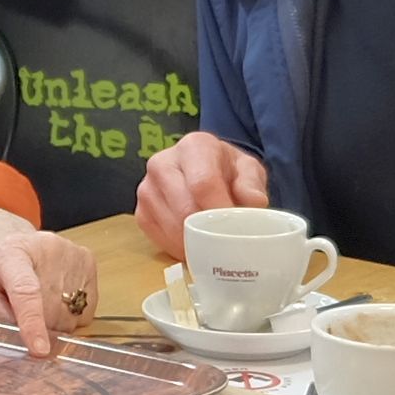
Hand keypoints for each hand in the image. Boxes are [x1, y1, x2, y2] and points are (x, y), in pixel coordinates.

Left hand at [0, 208, 96, 358]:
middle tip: (18, 312)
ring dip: (52, 322)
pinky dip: (69, 315)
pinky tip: (52, 298)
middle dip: (36, 326)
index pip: (26, 291)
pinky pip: (84, 311)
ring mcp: (71, 252)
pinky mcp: (87, 260)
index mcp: (11, 251)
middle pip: (50, 310)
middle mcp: (46, 247)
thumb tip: (15, 331)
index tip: (39, 349)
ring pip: (70, 315)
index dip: (33, 323)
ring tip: (34, 301)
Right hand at [134, 130, 275, 258]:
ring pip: (172, 227)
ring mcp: (147, 189)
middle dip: (209, 231)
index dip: (220, 210)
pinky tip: (196, 245)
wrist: (202, 172)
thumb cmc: (227, 171)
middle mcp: (162, 163)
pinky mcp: (141, 213)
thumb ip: (252, 182)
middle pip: (184, 208)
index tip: (236, 230)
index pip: (203, 183)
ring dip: (196, 242)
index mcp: (193, 147)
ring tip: (215, 244)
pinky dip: (181, 248)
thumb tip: (253, 202)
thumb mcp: (247, 169)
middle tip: (228, 243)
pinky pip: (160, 238)